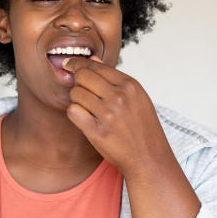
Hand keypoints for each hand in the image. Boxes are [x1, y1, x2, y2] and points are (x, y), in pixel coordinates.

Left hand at [61, 56, 172, 177]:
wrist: (148, 158)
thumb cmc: (142, 128)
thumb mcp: (137, 98)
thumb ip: (114, 78)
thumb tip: (92, 59)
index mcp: (130, 85)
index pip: (96, 65)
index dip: (78, 63)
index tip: (68, 63)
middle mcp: (119, 97)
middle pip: (82, 76)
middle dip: (77, 81)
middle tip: (80, 90)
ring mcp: (108, 114)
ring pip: (75, 93)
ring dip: (77, 100)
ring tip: (89, 109)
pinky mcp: (97, 131)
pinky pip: (73, 112)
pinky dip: (75, 114)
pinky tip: (85, 119)